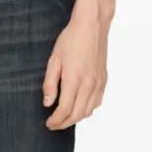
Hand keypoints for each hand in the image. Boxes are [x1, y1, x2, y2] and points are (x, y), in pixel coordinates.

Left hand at [43, 15, 108, 129]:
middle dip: (64, 123)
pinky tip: (79, 107)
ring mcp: (98, 82)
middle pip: (77, 114)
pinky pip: (97, 102)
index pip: (65, 109)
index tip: (49, 123)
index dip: (56, 120)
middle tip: (54, 125)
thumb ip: (50, 83)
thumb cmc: (71, 39)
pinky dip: (88, 109)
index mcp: (74, 79)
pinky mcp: (104, 79)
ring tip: (65, 118)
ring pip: (89, 111)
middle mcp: (89, 84)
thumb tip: (48, 103)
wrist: (92, 26)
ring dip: (76, 118)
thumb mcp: (54, 60)